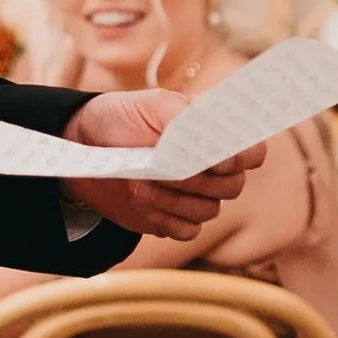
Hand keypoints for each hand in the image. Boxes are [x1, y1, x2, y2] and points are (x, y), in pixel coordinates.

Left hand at [62, 87, 263, 240]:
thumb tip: (216, 150)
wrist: (85, 149)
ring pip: (208, 210)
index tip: (218, 160)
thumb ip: (184, 120)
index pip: (252, 151)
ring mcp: (193, 195)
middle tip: (162, 170)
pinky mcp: (174, 218)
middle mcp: (211, 166)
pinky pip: (187, 231)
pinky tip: (142, 202)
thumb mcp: (150, 105)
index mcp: (213, 133)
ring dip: (174, 200)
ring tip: (140, 183)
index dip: (243, 158)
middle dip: (196, 180)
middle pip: (233, 186)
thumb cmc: (121, 118)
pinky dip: (165, 219)